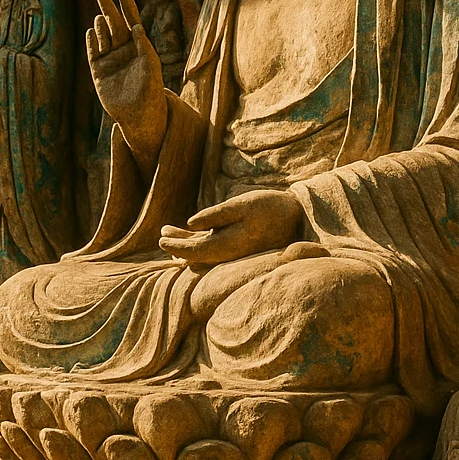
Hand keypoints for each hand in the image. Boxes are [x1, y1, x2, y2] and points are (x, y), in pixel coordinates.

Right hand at [87, 0, 166, 165]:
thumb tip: (137, 26)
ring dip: (102, 24)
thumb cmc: (151, 91)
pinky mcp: (98, 71)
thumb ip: (144, 46)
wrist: (139, 116)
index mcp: (138, 44)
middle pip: (113, 21)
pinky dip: (91, 40)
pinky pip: (92, 51)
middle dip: (107, 4)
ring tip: (102, 19)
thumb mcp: (151, 66)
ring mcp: (110, 59)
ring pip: (103, 34)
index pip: (130, 16)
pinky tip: (91, 30)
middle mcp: (123, 48)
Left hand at [159, 190, 302, 265]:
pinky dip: (199, 240)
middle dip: (178, 244)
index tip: (161, 238)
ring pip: (204, 250)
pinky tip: (190, 233)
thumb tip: (190, 224)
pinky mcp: (238, 246)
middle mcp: (231, 254)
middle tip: (162, 232)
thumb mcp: (243, 204)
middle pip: (197, 254)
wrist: (297, 216)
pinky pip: (213, 246)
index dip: (177, 246)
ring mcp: (235, 252)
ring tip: (168, 230)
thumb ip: (217, 215)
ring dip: (186, 241)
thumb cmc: (269, 207)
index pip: (196, 252)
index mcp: (230, 246)